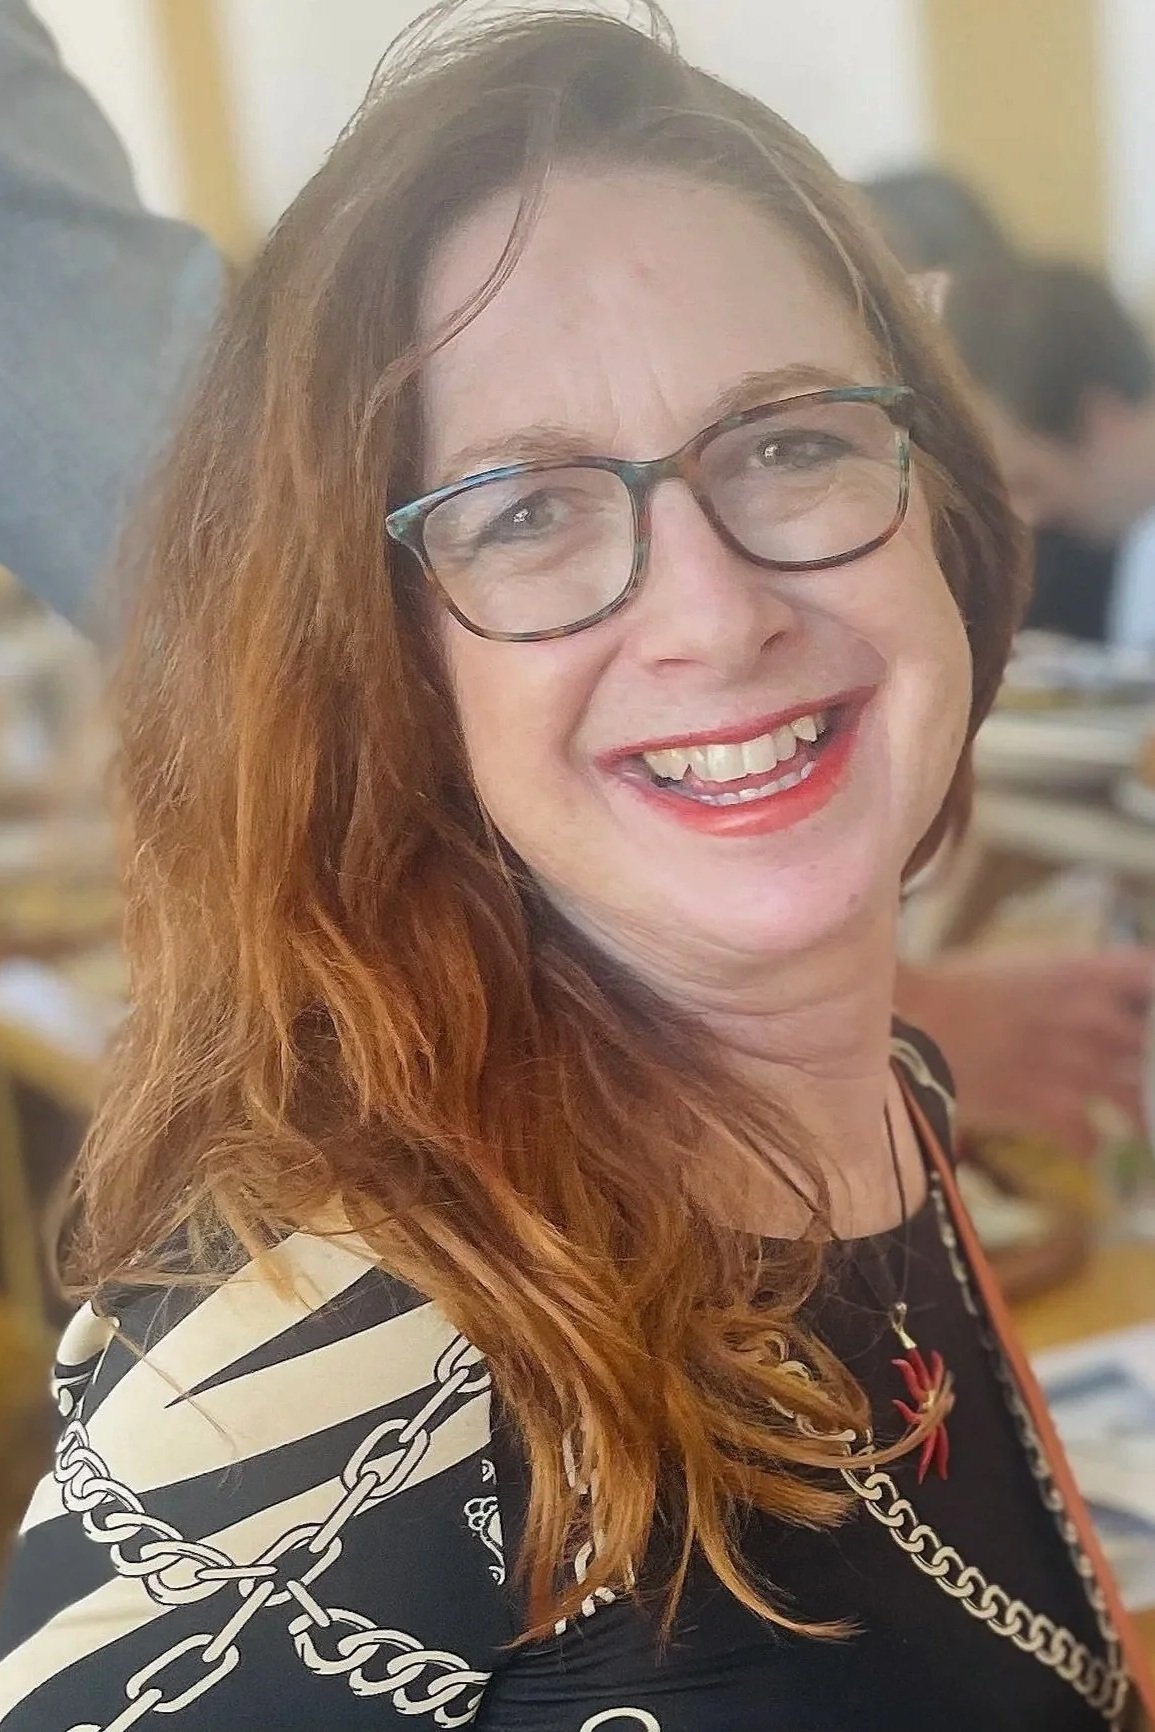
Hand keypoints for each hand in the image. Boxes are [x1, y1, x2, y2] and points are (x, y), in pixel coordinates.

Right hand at [896, 949, 1154, 1158]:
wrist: (912, 1021)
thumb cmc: (957, 986)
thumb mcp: (1024, 967)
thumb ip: (1073, 982)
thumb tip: (1104, 1000)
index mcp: (1083, 974)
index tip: (1151, 1018)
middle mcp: (1091, 1019)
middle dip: (1153, 1066)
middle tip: (1143, 1076)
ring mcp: (1075, 1067)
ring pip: (1139, 1102)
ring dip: (1140, 1115)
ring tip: (1137, 1124)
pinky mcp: (1049, 1110)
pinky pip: (1092, 1142)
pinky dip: (1090, 1148)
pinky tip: (1086, 1148)